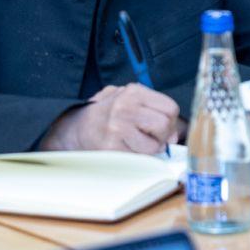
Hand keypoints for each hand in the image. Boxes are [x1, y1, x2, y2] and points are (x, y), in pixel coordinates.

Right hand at [41, 84, 179, 154]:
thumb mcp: (129, 100)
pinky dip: (137, 157)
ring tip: (137, 143)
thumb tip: (174, 135)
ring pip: (154, 145)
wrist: (75, 128)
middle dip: (163, 136)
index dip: (171, 121)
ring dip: (150, 149)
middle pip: (164, 125)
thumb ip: (154, 110)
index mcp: (133, 92)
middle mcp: (125, 106)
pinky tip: (126, 149)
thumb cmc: (109, 114)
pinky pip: (138, 157)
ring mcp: (117, 127)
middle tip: (152, 138)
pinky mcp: (110, 147)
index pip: (170, 108)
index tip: (163, 127)